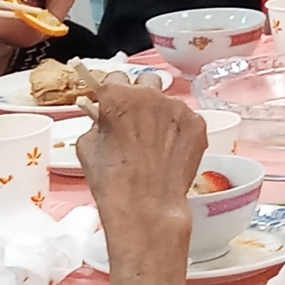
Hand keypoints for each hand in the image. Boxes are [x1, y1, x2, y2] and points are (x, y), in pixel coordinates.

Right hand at [77, 81, 207, 284]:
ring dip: (161, 114)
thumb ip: (97, 122)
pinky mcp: (198, 124)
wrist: (146, 206)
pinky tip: (171, 151)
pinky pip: (186, 119)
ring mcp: (178, 108)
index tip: (114, 106)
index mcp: (118, 96)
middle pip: (146, 82)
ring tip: (155, 143)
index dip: (113, 93)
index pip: (114, 78)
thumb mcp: (86, 147)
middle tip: (136, 120)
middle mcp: (150, 94)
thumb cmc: (111, 180)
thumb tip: (104, 118)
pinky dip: (179, 131)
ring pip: (168, 101)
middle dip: (140, 96)